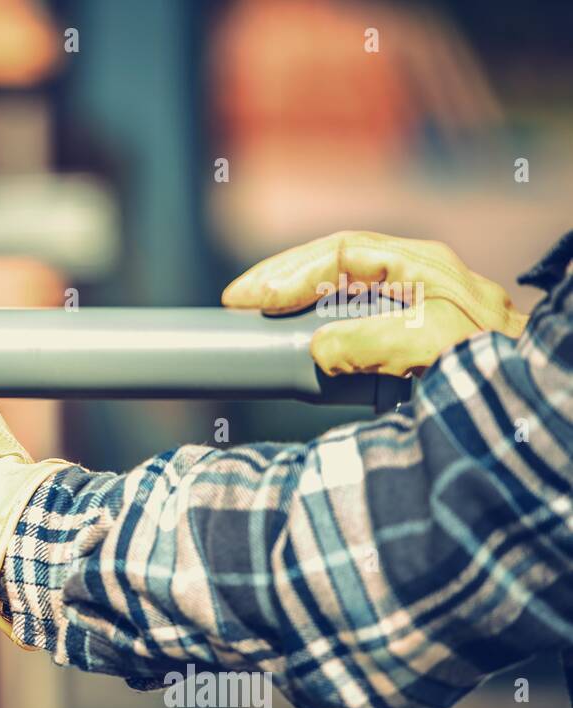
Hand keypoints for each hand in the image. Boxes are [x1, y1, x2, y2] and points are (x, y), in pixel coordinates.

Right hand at [222, 230, 527, 376]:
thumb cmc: (490, 366)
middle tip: (237, 301)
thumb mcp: (428, 348)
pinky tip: (297, 333)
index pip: (339, 251)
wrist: (533, 394)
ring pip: (342, 283)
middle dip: (281, 276)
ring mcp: (414, 301)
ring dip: (296, 294)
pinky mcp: (411, 332)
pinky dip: (318, 319)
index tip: (254, 302)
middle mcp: (417, 274)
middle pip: (334, 259)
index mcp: (421, 264)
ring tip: (257, 311)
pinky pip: (354, 313)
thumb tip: (317, 347)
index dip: (290, 273)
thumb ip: (369, 343)